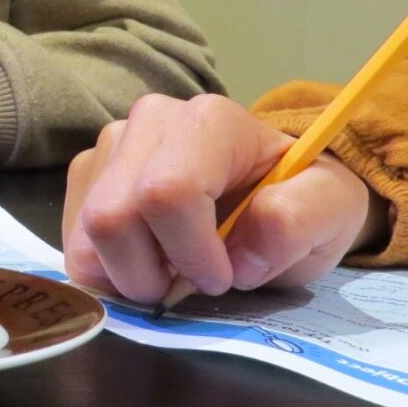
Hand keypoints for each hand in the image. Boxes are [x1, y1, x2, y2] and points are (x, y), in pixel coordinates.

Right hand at [61, 94, 377, 303]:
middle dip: (147, 274)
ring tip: (169, 271)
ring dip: (125, 274)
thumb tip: (241, 257)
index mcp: (210, 122)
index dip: (189, 253)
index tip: (222, 277)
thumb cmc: (299, 199)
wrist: (272, 189)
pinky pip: (75, 240)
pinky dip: (108, 269)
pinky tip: (147, 261)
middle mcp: (150, 121)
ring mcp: (110, 145)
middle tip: (187, 285)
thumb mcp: (332, 210)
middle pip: (112, 216)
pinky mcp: (87, 174)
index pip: (168, 191)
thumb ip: (300, 221)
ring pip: (86, 232)